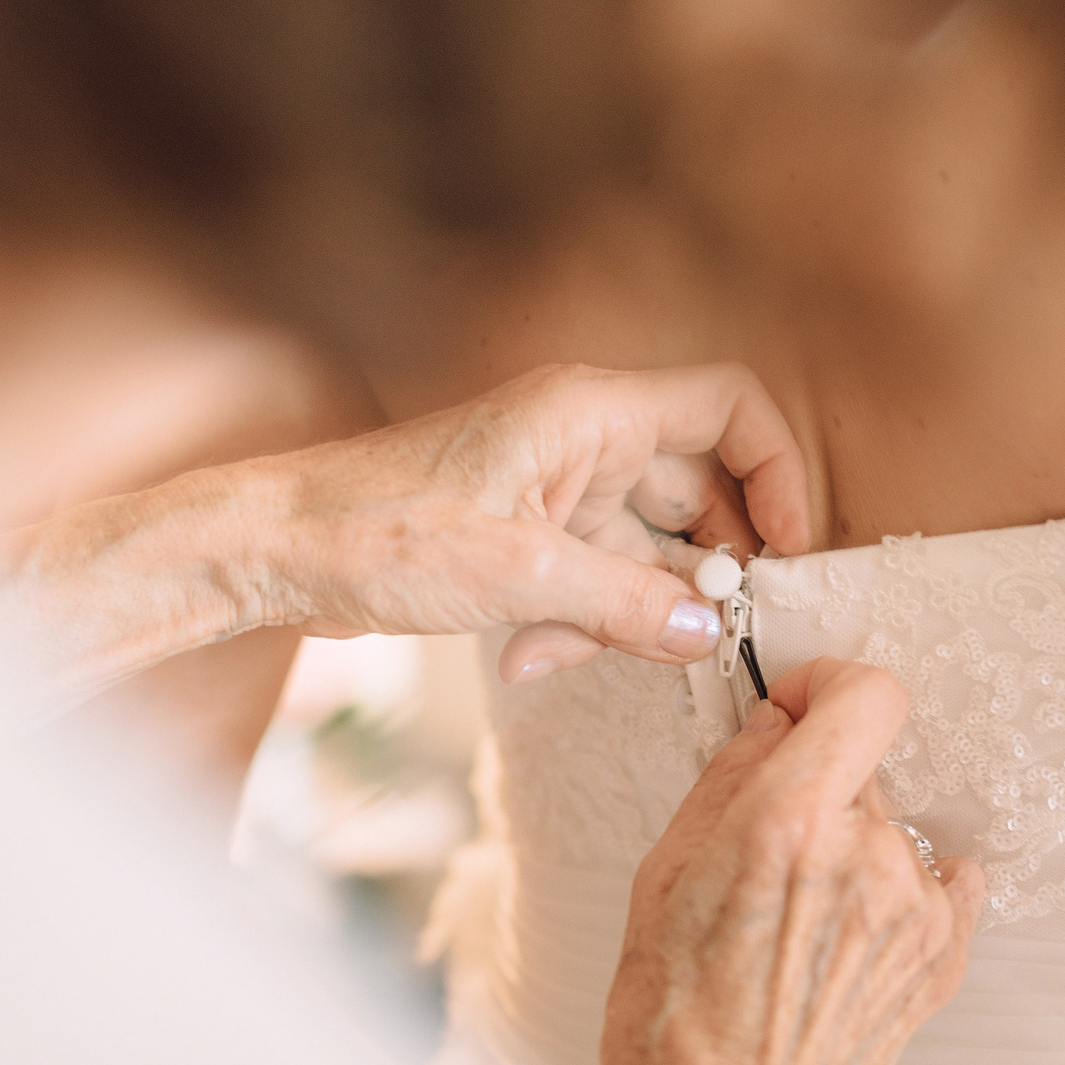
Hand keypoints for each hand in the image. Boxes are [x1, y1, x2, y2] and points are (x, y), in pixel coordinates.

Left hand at [264, 363, 808, 680]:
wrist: (278, 550)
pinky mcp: (524, 533)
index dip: (775, 471)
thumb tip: (713, 630)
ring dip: (627, 612)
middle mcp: (581, 439)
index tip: (786, 548)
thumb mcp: (521, 575)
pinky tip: (525, 657)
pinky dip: (577, 622)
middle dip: (700, 567)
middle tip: (699, 627)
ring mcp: (554, 487)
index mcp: (590, 413)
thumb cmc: (380, 531)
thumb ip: (629, 604)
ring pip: (642, 550)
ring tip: (568, 649)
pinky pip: (590, 578)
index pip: (729, 407)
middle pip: (697, 490)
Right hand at [601, 658, 982, 1064]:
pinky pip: (938, 882)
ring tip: (794, 919)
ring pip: (890, 828)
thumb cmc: (674, 1021)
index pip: (866, 694)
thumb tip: (773, 722)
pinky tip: (846, 935)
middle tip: (762, 849)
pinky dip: (898, 889)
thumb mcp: (663, 873)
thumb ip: (729, 778)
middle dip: (816, 787)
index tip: (801, 705)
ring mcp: (915, 911)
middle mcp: (867, 857)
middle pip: (864, 767)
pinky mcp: (942, 959)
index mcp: (789, 822)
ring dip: (850, 847)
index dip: (830, 685)